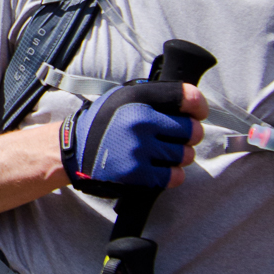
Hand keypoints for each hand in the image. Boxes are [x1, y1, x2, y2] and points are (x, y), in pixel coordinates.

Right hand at [60, 81, 204, 195]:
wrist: (75, 151)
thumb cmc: (105, 123)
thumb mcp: (123, 97)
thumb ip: (154, 96)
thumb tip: (191, 102)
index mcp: (138, 97)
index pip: (187, 97)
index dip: (199, 107)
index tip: (197, 114)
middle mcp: (139, 120)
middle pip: (191, 129)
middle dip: (190, 135)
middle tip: (180, 139)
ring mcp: (138, 148)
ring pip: (185, 155)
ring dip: (181, 157)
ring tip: (167, 155)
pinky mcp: (136, 173)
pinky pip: (174, 176)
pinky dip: (173, 175)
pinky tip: (163, 170)